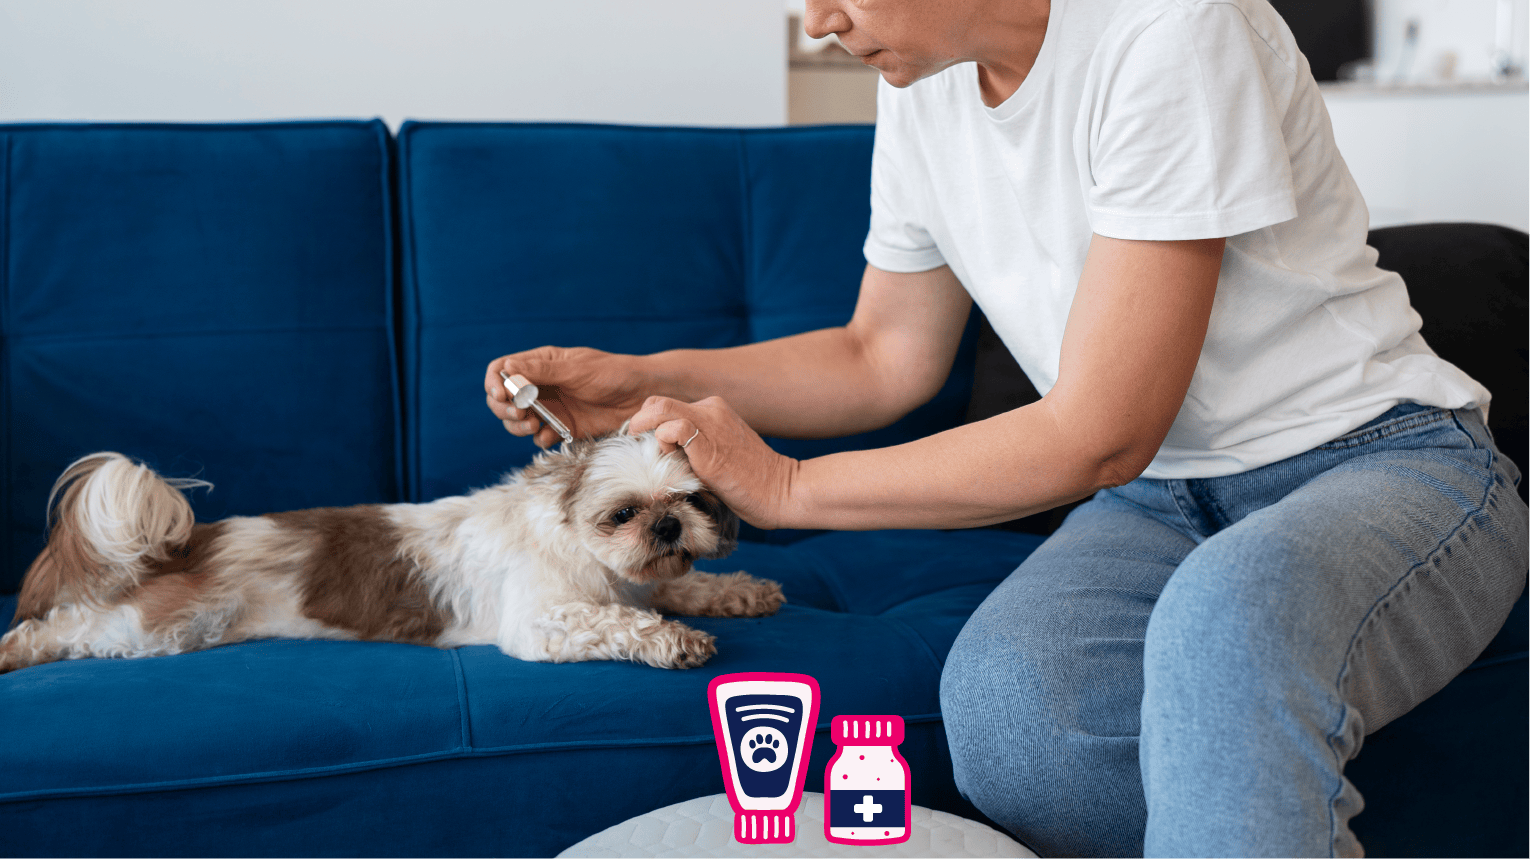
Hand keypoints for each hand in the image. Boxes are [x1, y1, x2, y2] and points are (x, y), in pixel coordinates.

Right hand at [485, 346, 648, 446]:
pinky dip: (540, 438)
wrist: (642, 396)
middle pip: (503, 399)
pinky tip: (551, 435)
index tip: (501, 395)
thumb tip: (508, 369)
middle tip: (520, 414)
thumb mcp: (577, 369)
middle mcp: (540, 386)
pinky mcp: (563, 427)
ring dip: (518, 426)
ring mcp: (550, 407)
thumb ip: (543, 371)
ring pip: (517, 421)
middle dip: (504, 409)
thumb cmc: (612, 373)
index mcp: (541, 363)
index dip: (495, 383)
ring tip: (534, 424)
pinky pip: (540, 437)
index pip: (502, 370)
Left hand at [627, 395, 800, 529]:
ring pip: (659, 408)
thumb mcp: (718, 456)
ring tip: (645, 451)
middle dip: (639, 422)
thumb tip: (664, 457)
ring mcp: (710, 423)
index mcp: (715, 409)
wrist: (780, 491)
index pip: (668, 406)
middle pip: (657, 402)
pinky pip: (673, 428)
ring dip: (643, 428)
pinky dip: (661, 440)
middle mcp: (711, 409)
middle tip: (634, 444)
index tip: (642, 444)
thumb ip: (694, 448)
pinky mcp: (708, 444)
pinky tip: (667, 457)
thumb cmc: (751, 482)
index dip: (649, 423)